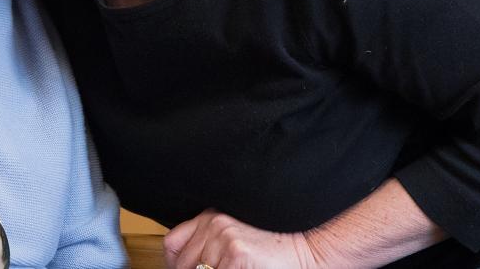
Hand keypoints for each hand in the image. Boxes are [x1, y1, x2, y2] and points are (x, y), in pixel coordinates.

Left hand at [164, 210, 319, 268]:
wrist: (306, 250)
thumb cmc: (273, 249)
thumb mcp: (234, 237)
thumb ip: (208, 244)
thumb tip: (184, 266)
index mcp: (211, 216)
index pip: (172, 243)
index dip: (174, 264)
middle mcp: (214, 223)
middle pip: (182, 263)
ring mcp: (224, 239)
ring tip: (234, 268)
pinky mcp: (236, 255)